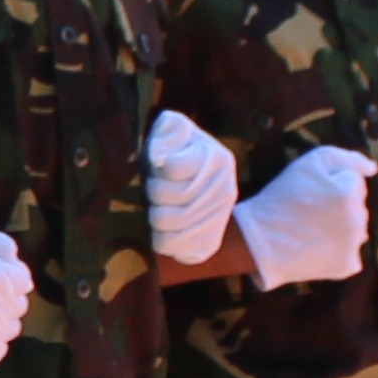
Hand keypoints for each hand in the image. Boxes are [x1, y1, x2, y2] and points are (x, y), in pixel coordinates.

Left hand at [143, 111, 238, 266]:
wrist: (203, 184)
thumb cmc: (179, 153)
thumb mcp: (175, 130)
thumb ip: (169, 130)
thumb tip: (161, 156)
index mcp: (217, 158)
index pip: (171, 169)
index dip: (157, 170)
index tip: (160, 169)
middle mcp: (224, 189)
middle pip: (166, 197)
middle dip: (152, 192)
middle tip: (156, 190)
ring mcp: (220, 219)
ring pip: (166, 224)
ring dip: (153, 215)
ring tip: (158, 207)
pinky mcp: (210, 242)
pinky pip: (174, 248)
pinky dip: (160, 239)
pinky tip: (163, 228)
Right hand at [227, 146, 376, 287]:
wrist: (259, 242)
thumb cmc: (281, 198)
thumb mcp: (309, 163)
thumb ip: (344, 158)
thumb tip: (373, 169)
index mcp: (349, 193)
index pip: (354, 181)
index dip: (331, 184)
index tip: (310, 193)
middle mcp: (357, 220)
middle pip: (357, 205)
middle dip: (339, 205)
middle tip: (308, 212)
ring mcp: (354, 245)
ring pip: (356, 229)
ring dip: (341, 228)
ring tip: (311, 231)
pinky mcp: (347, 266)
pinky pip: (351, 254)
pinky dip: (338, 252)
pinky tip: (317, 249)